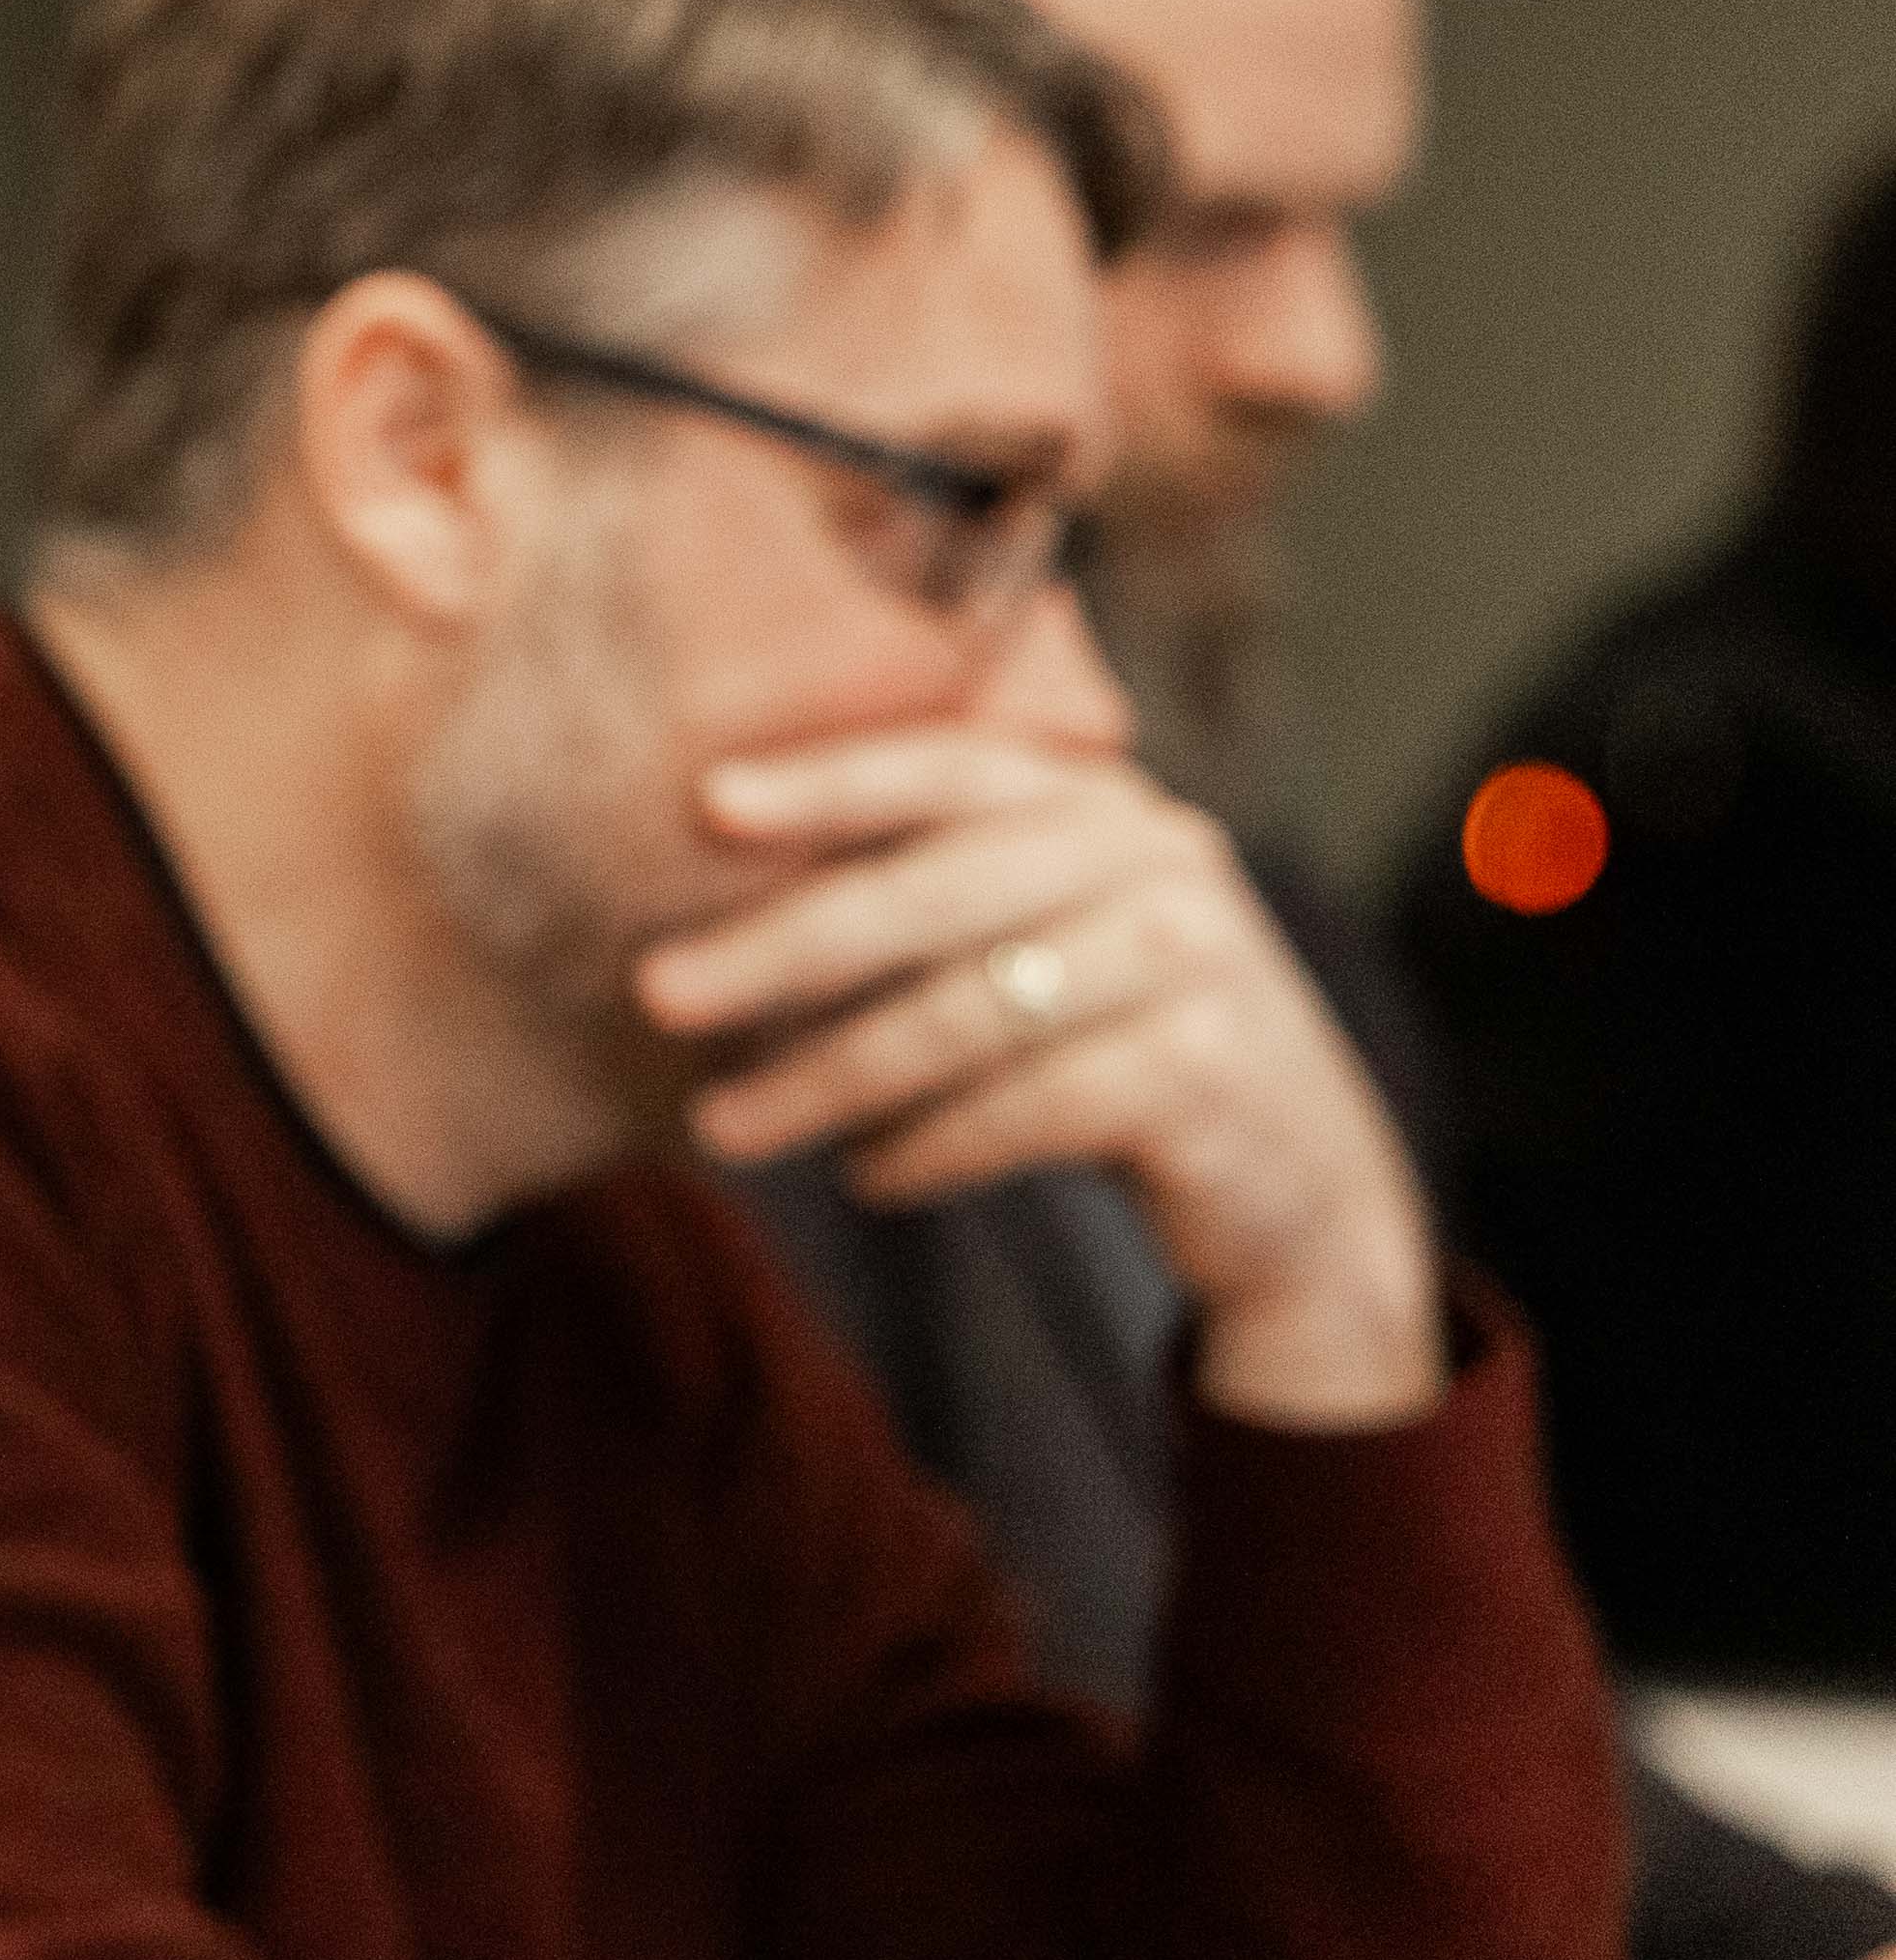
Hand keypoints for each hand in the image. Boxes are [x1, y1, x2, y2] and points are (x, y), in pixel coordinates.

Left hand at [632, 728, 1442, 1431]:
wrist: (1302, 1195)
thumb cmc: (1121, 1047)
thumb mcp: (1051, 939)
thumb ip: (939, 889)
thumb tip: (722, 883)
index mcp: (1105, 802)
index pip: (949, 765)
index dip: (828, 778)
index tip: (705, 804)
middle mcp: (1161, 858)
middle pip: (931, 894)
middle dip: (778, 947)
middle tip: (656, 993)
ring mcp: (1198, 962)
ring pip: (966, 1015)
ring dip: (824, 1077)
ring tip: (724, 1127)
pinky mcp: (1209, 1075)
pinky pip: (1027, 1106)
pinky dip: (928, 1145)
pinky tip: (862, 1175)